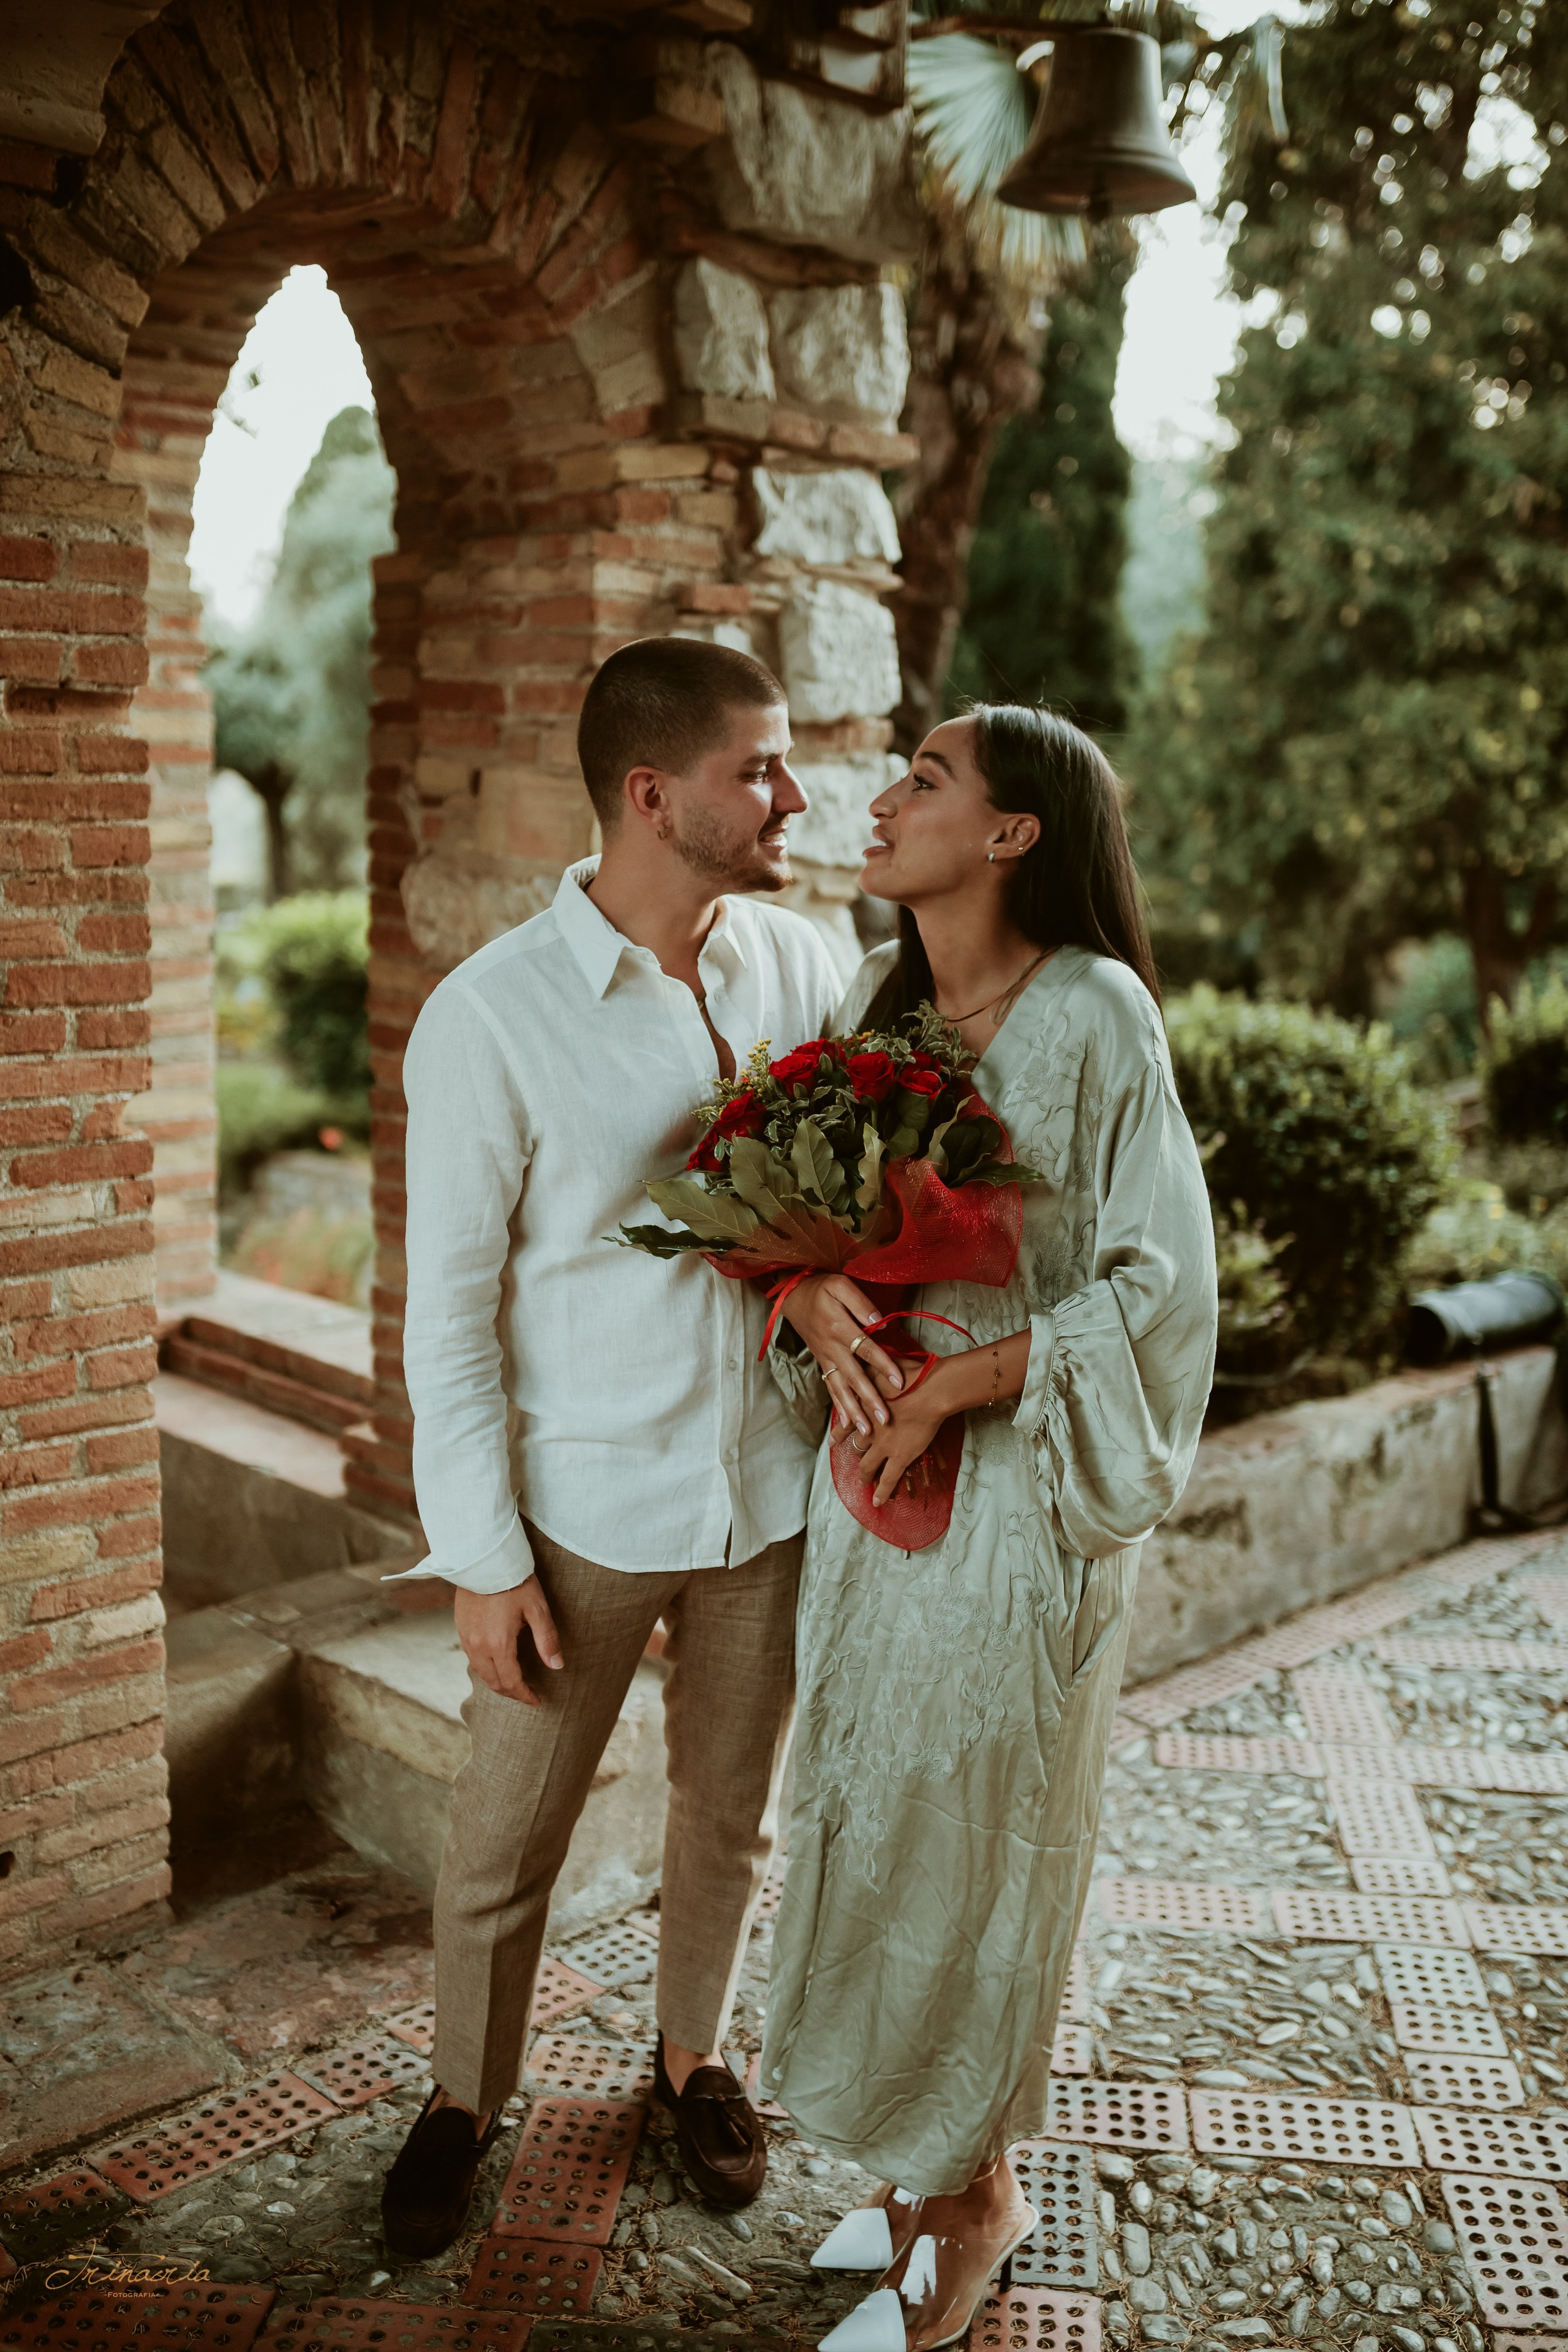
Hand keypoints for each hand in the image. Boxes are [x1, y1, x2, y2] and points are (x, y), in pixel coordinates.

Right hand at [454, 1576, 563, 1703]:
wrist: (483, 1559)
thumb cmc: (513, 1581)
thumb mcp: (537, 1608)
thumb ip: (547, 1639)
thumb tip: (557, 1666)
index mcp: (498, 1644)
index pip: (512, 1682)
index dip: (525, 1696)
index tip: (537, 1702)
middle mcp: (478, 1646)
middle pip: (494, 1683)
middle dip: (512, 1693)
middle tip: (527, 1696)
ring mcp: (466, 1639)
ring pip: (481, 1673)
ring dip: (497, 1683)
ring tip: (513, 1684)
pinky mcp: (460, 1629)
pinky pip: (472, 1659)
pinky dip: (486, 1669)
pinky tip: (496, 1664)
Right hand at [780, 1271, 903, 1441]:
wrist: (792, 1296)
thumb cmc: (820, 1288)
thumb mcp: (839, 1285)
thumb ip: (860, 1303)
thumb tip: (879, 1323)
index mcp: (839, 1327)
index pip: (866, 1349)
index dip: (883, 1365)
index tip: (899, 1382)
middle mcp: (831, 1347)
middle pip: (853, 1377)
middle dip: (869, 1400)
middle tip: (884, 1419)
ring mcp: (825, 1358)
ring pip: (840, 1388)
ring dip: (854, 1411)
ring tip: (866, 1432)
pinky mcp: (822, 1362)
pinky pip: (830, 1387)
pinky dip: (838, 1406)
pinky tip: (846, 1423)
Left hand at [846, 1370, 952, 1509]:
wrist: (930, 1391)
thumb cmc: (910, 1374)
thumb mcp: (882, 1363)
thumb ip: (871, 1365)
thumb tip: (863, 1357)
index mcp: (864, 1408)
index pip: (846, 1423)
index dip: (839, 1433)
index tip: (833, 1440)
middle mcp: (868, 1429)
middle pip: (857, 1445)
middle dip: (854, 1453)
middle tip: (852, 1459)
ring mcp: (883, 1446)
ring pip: (868, 1466)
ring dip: (865, 1474)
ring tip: (864, 1482)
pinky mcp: (900, 1457)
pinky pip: (888, 1479)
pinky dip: (882, 1492)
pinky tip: (877, 1502)